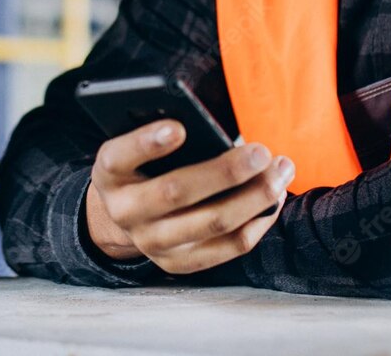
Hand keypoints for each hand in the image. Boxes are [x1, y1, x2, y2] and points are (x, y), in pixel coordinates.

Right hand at [85, 118, 292, 273]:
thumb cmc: (144, 164)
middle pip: (177, 192)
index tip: (180, 127)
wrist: (126, 213)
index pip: (119, 156)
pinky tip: (275, 198)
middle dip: (225, 171)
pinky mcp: (179, 263)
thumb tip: (216, 127)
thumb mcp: (139, 145)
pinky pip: (228, 247)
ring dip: (255, 197)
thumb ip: (164, 133)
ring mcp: (151, 242)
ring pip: (212, 223)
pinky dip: (258, 222)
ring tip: (281, 170)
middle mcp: (125, 210)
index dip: (148, 142)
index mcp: (109, 172)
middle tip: (262, 152)